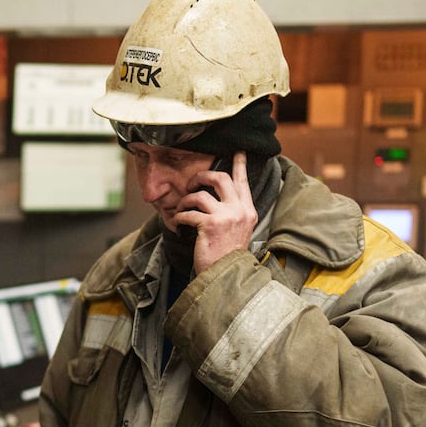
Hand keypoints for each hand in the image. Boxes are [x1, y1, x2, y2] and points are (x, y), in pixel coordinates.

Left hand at [174, 151, 258, 274]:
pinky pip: (189, 212)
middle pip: (220, 178)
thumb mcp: (239, 231)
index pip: (243, 181)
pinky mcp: (210, 225)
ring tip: (181, 208)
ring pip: (200, 194)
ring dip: (186, 200)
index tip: (237, 151)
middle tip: (193, 184)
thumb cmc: (228, 255)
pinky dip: (179, 216)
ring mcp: (226, 217)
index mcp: (248, 211)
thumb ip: (233, 213)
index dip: (239, 164)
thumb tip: (216, 197)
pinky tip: (178, 223)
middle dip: (202, 176)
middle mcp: (239, 210)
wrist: (226, 275)